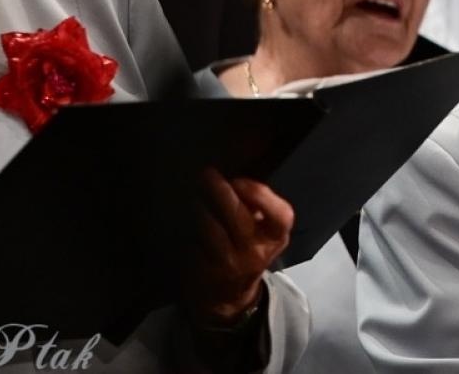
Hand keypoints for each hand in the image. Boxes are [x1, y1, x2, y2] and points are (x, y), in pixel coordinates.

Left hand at [185, 169, 293, 325]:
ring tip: (189, 190)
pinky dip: (184, 226)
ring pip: (210, 229)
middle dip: (220, 192)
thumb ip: (257, 202)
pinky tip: (178, 213)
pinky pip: (191, 242)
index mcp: (276, 236)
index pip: (281, 216)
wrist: (228, 297)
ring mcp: (229, 264)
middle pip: (238, 218)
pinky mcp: (204, 272)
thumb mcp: (262, 229)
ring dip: (197, 206)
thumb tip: (243, 160)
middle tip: (205, 173)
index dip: (261, 195)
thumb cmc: (246, 248)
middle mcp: (255, 252)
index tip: (239, 180)